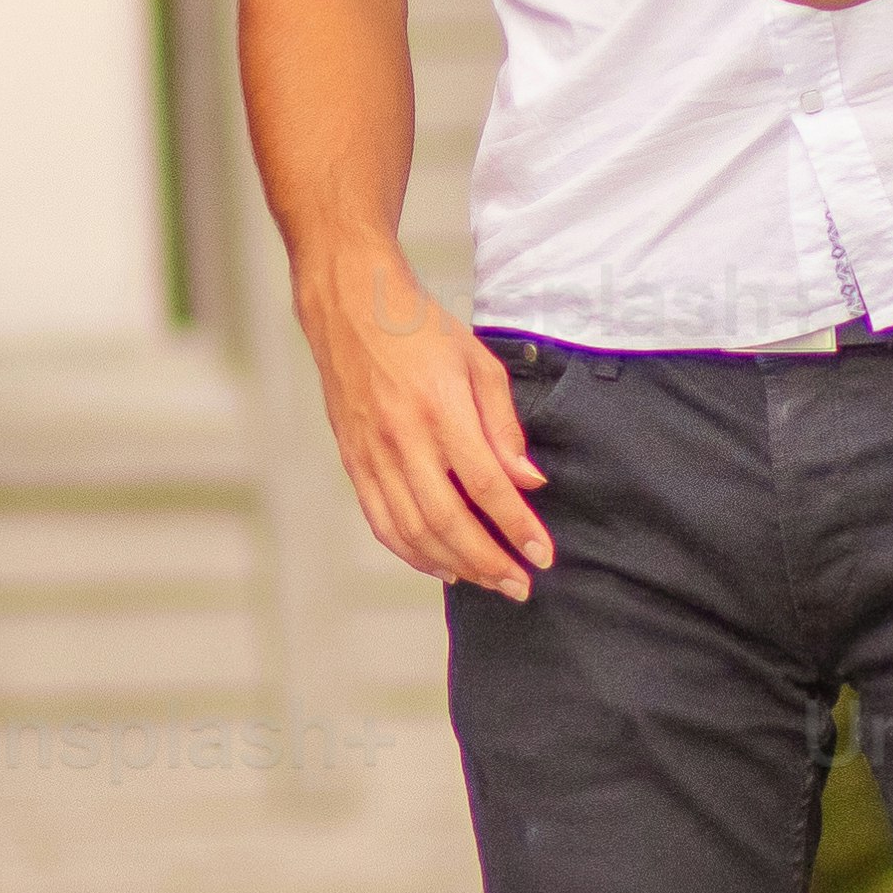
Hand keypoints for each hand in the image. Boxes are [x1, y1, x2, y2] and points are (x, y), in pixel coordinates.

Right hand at [299, 261, 553, 598]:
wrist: (349, 307)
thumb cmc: (418, 328)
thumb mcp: (477, 362)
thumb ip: (504, 425)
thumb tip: (528, 480)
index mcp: (440, 408)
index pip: (485, 485)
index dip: (517, 527)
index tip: (542, 555)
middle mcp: (402, 438)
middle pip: (447, 520)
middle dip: (489, 562)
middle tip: (520, 585)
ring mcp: (372, 454)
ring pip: (412, 530)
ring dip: (454, 565)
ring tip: (488, 582)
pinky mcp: (353, 461)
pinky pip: (381, 520)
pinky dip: (411, 552)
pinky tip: (440, 564)